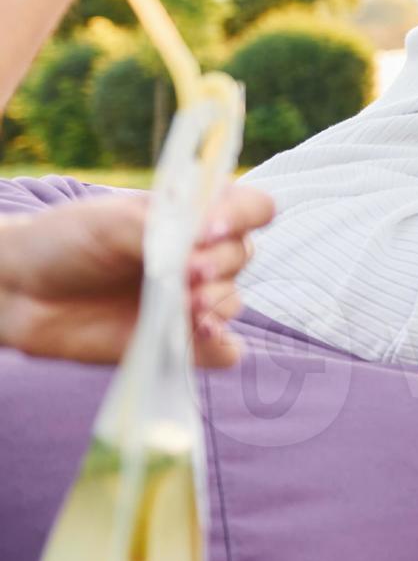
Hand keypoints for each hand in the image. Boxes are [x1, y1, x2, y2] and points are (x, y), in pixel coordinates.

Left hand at [0, 186, 269, 368]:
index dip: (241, 217)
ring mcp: (191, 301)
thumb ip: (165, 231)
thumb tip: (201, 254)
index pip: (252, 208)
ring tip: (187, 312)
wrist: (22, 290)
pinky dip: (221, 348)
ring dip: (219, 305)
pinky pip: (223, 352)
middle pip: (244, 256)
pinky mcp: (179, 343)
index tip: (208, 231)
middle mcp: (200, 258)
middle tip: (186, 276)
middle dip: (220, 266)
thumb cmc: (67, 242)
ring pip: (235, 303)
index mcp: (193, 218)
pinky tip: (199, 339)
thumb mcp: (115, 222)